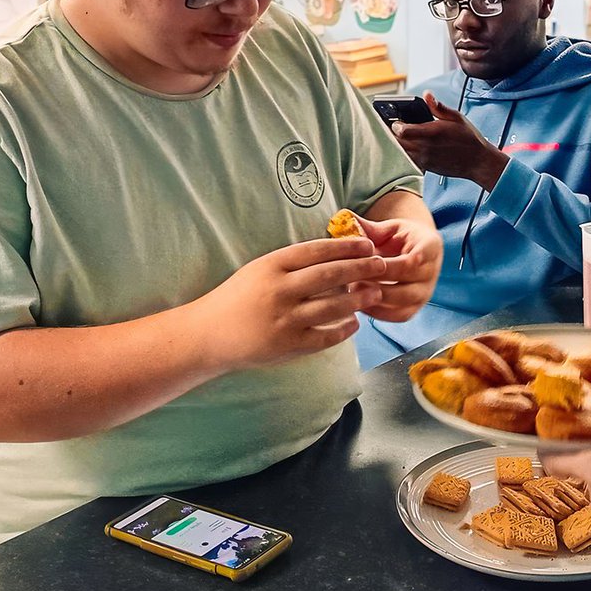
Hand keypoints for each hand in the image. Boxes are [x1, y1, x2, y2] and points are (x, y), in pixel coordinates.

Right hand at [194, 237, 386, 370]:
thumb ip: (291, 264)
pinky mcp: (288, 346)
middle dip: (361, 268)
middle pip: (330, 275)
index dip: (346, 247)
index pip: (316, 251)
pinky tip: (355, 322)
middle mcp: (279, 291)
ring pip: (333, 305)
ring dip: (358, 298)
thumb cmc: (237, 298)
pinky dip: (343, 329)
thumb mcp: (258, 270)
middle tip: (381, 265)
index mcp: (271, 266)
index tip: (367, 244)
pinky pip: (325, 336)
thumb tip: (334, 255)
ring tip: (375, 292)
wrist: (208, 335)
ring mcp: (285, 320)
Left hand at [356, 213, 442, 321]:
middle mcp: (432, 271)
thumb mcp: (388, 228)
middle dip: (377, 276)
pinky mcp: (416, 308)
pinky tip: (360, 302)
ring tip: (353, 287)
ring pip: (403, 300)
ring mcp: (426, 292)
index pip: (422, 254)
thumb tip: (345, 217)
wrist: (414, 253)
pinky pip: (399, 316)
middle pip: (407, 277)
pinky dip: (378, 312)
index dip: (402, 259)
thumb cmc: (399, 238)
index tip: (379, 261)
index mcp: (430, 245)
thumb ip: (369, 227)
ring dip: (375, 295)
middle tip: (352, 273)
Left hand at [391, 91, 507, 189]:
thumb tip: (427, 94)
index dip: (394, 125)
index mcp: (432, 132)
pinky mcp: (426, 167)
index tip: (395, 120)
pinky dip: (403, 156)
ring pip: (400, 153)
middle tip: (388, 128)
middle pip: (397, 143)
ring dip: (395, 146)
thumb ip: (438, 107)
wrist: (478, 162)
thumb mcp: (456, 117)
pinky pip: (408, 162)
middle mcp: (425, 147)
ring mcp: (425, 159)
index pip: (402, 130)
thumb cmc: (469, 139)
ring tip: (394, 138)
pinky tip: (405, 150)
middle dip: (390, 135)